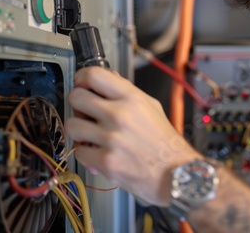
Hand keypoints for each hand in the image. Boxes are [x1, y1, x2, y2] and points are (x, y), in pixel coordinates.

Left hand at [65, 67, 201, 205]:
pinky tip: (100, 153)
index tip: (83, 85)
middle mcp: (119, 115)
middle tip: (87, 114)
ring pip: (72, 125)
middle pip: (76, 97)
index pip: (93, 75)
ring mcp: (111, 139)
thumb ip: (128, 92)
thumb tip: (110, 78)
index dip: (82, 78)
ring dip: (79, 131)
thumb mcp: (152, 107)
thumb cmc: (166, 142)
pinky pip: (79, 151)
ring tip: (92, 136)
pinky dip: (87, 154)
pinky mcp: (106, 162)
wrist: (177, 173)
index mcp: (132, 98)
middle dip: (78, 105)